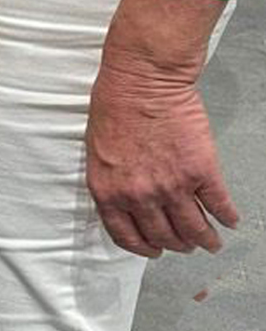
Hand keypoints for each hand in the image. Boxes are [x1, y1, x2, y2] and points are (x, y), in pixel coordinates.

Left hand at [85, 44, 238, 257]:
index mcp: (109, 191)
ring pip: (193, 229)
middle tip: (186, 244)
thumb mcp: (99, 152)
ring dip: (205, 239)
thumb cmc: (116, 104)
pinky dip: (227, 216)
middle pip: (163, 236)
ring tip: (212, 241)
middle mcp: (139, 196)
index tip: (153, 250)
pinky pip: (218, 204)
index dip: (143, 247)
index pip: (125, 235)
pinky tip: (231, 220)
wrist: (143, 79)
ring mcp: (172, 186)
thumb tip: (128, 201)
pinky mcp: (201, 172)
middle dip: (177, 244)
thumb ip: (113, 181)